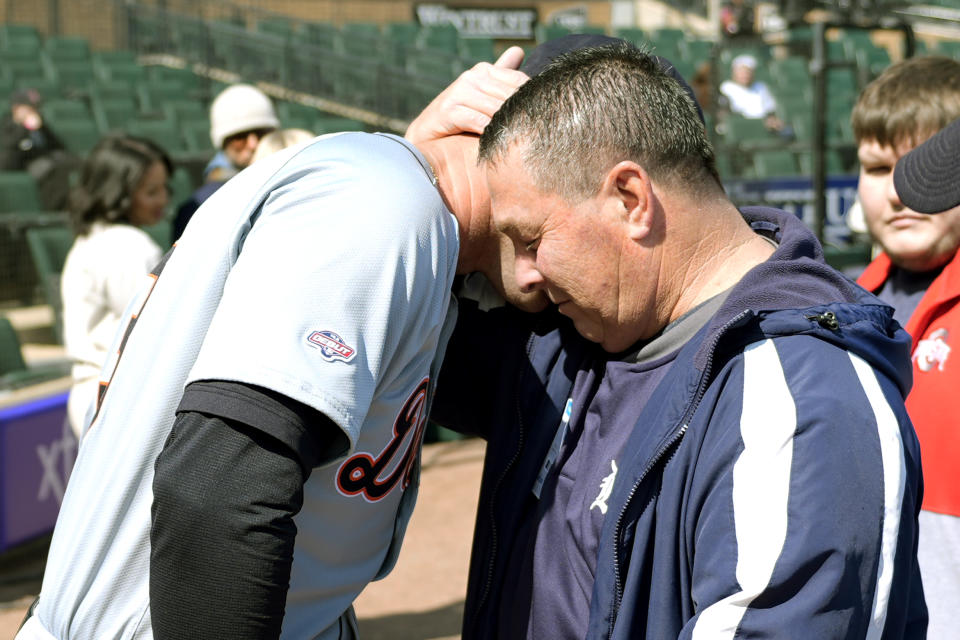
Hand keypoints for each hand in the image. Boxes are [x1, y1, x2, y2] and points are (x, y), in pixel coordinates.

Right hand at [405, 46, 527, 143]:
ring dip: (509, 126)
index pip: (520, 82)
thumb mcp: (482, 97)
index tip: (545, 117)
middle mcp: (472, 77)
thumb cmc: (457, 120)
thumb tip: (519, 50)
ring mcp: (459, 92)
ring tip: (523, 141)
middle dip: (524, 115)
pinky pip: (479, 122)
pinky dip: (491, 134)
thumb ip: (500, 77)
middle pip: (510, 96)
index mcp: (483, 71)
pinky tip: (500, 144)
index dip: (534, 100)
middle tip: (539, 133)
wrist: (426, 138)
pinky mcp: (449, 110)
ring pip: (497, 109)